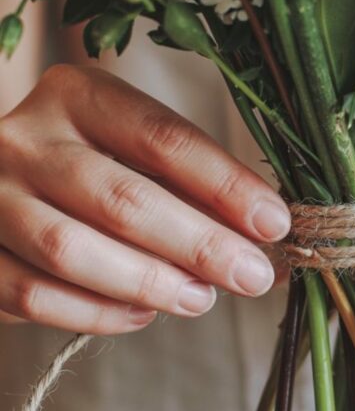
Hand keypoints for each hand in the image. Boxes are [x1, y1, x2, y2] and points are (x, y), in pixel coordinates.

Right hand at [0, 65, 290, 332]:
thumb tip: (267, 239)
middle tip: (251, 276)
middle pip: (121, 198)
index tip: (273, 222)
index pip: (161, 137)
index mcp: (77, 95)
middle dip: (198, 244)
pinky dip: (97, 314)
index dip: (224, 184)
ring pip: (71, 251)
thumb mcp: (132, 151)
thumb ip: (191, 186)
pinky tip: (142, 314)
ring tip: (199, 298)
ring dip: (148, 283)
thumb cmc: (88, 166)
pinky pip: (34, 295)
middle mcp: (26, 139)